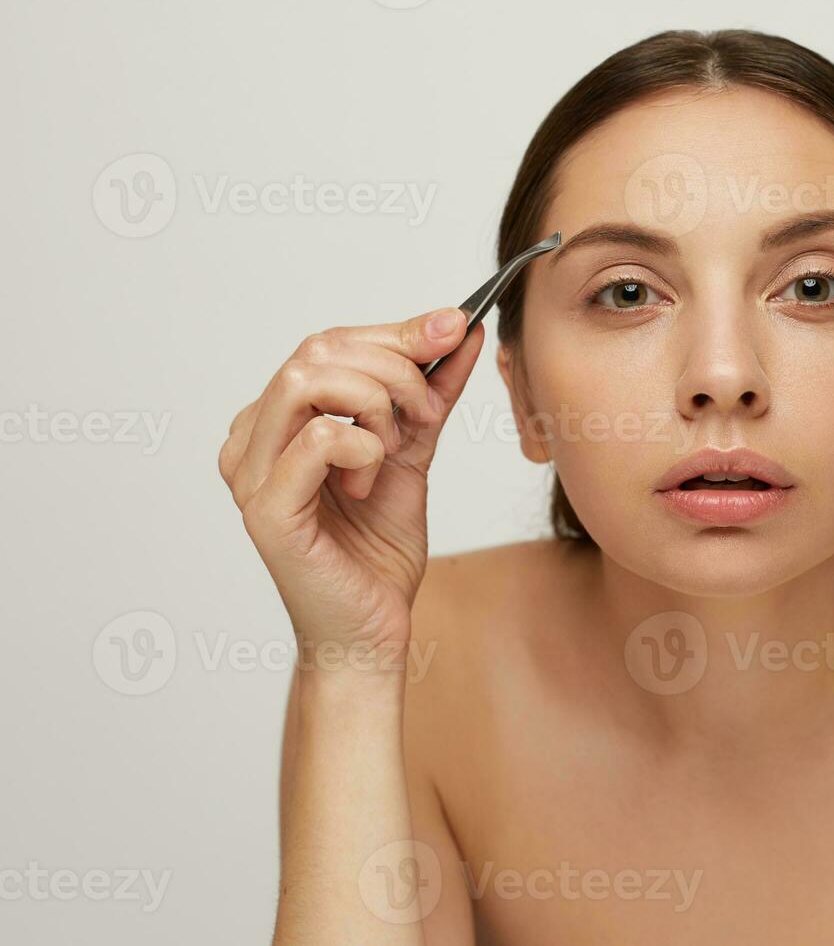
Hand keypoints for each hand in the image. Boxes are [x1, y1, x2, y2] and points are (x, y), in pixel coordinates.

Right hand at [218, 307, 482, 668]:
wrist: (372, 630)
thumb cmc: (377, 550)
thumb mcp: (414, 451)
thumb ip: (430, 393)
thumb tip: (461, 331)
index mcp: (276, 421)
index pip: (326, 343)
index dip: (395, 331)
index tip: (454, 327)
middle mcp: (250, 439)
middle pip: (317, 350)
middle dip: (394, 366)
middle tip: (428, 410)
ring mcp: (249, 473)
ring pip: (308, 381)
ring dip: (375, 403)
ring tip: (397, 447)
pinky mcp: (266, 508)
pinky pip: (318, 437)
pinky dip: (365, 448)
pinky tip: (370, 483)